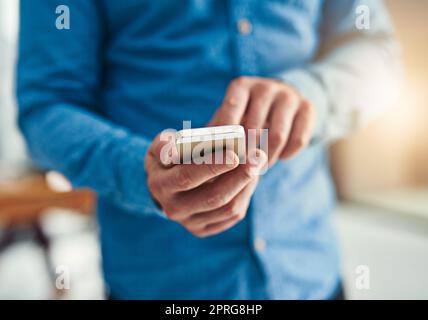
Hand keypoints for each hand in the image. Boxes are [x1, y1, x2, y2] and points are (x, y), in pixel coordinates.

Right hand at [145, 133, 266, 237]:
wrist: (165, 186)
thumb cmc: (169, 158)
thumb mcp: (160, 146)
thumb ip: (165, 143)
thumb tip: (174, 149)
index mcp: (161, 185)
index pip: (187, 177)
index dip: (212, 166)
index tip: (234, 154)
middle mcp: (174, 209)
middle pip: (213, 197)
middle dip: (239, 176)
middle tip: (257, 157)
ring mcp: (190, 223)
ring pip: (227, 208)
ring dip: (247, 185)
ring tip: (258, 163)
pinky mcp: (204, 229)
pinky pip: (232, 216)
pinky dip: (246, 195)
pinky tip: (251, 178)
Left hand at [210, 76, 315, 165]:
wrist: (283, 98)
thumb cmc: (246, 112)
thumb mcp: (230, 115)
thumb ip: (217, 131)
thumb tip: (197, 155)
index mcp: (241, 86)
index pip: (231, 111)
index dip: (227, 138)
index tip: (224, 158)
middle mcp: (265, 87)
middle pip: (255, 128)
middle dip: (247, 154)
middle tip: (241, 172)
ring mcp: (289, 96)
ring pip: (277, 136)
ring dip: (268, 158)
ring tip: (259, 169)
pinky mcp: (308, 107)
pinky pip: (299, 139)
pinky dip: (287, 154)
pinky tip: (279, 158)